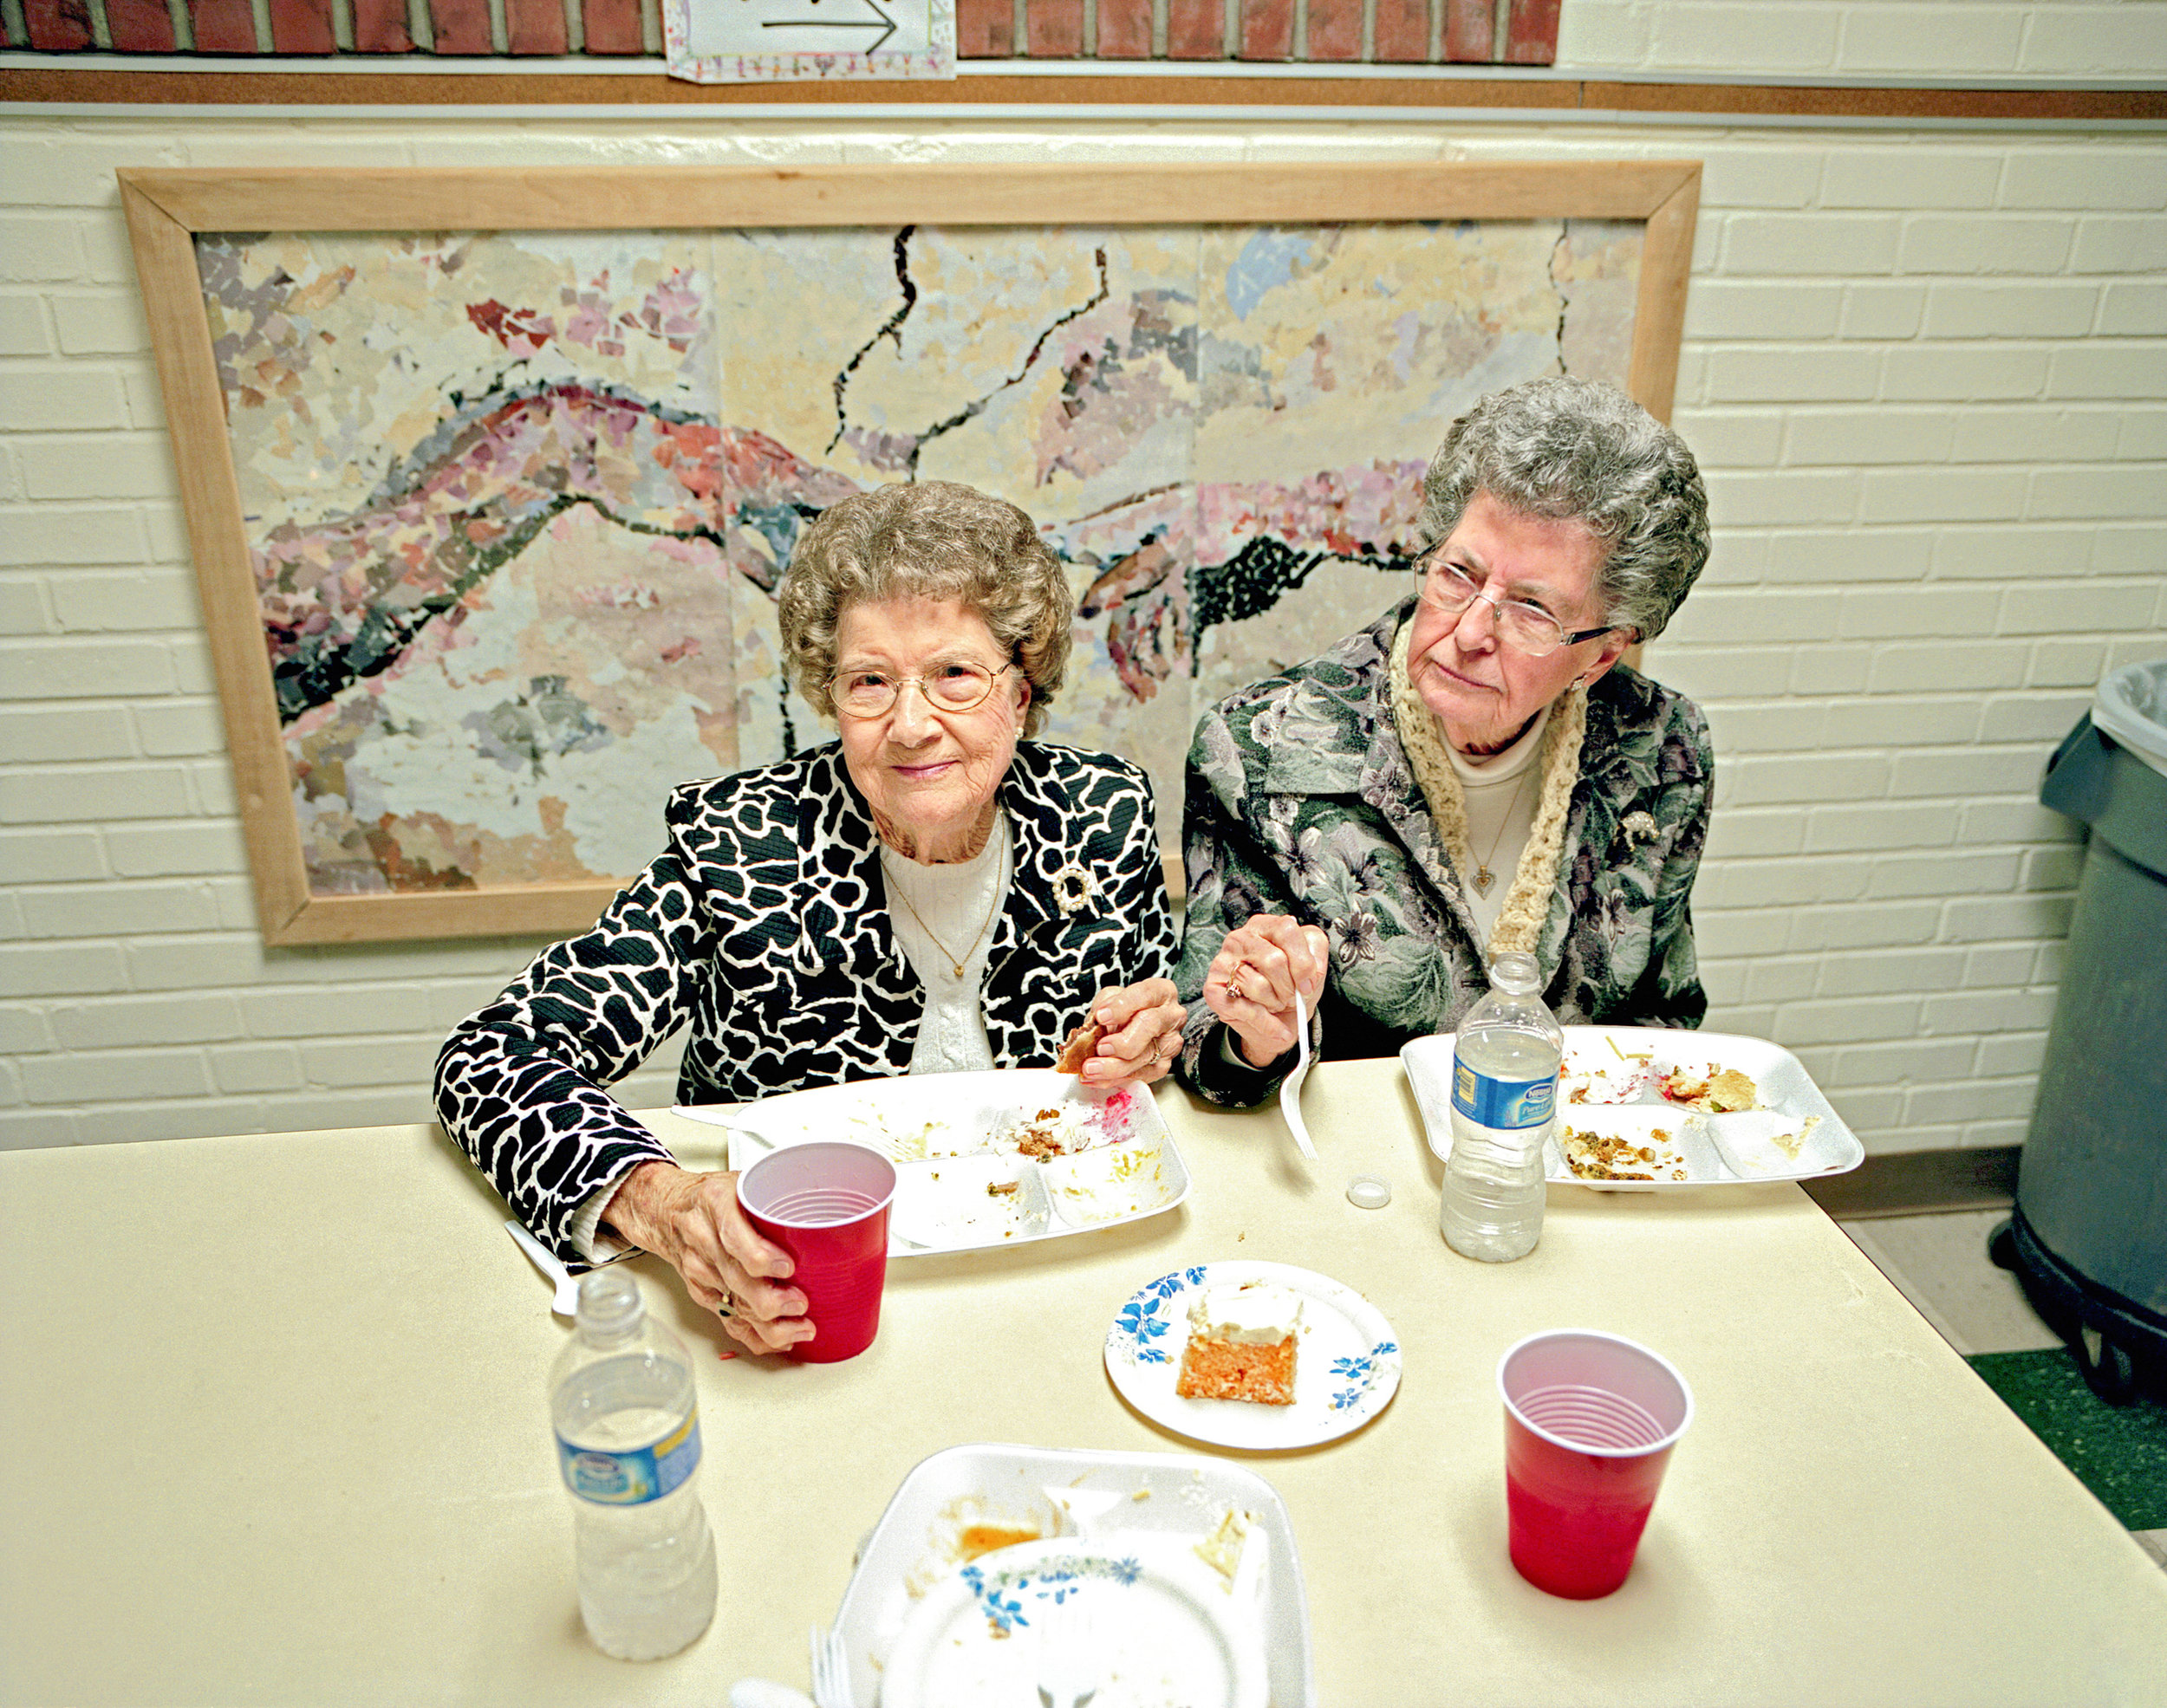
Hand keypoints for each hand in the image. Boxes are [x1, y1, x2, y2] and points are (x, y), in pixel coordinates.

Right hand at [601, 1160, 814, 1355]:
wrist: (666, 1211)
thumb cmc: (710, 1195)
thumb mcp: (741, 1181)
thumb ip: (775, 1197)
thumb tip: (825, 1212)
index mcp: (716, 1205)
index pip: (735, 1238)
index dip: (761, 1258)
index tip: (788, 1268)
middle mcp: (706, 1242)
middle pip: (738, 1282)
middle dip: (773, 1301)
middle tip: (801, 1303)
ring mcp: (703, 1272)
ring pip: (736, 1308)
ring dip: (772, 1325)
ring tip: (801, 1328)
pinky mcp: (704, 1295)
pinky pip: (730, 1322)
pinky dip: (757, 1336)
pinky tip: (780, 1340)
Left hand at [1072, 978, 1185, 1086]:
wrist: (1133, 1027)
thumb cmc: (1123, 1010)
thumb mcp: (1112, 999)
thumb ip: (1104, 1008)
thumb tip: (1093, 1028)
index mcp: (1161, 992)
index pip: (1145, 995)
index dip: (1122, 1006)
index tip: (1101, 1017)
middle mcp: (1171, 1016)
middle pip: (1150, 1025)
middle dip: (1122, 1040)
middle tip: (1100, 1047)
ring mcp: (1170, 1042)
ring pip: (1144, 1056)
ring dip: (1113, 1066)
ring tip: (1090, 1068)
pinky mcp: (1163, 1065)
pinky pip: (1139, 1076)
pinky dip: (1114, 1079)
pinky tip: (1096, 1078)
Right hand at [1202, 914, 1329, 1068]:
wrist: (1276, 1018)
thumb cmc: (1291, 986)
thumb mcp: (1313, 968)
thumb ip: (1317, 959)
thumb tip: (1310, 971)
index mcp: (1264, 926)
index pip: (1286, 930)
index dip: (1302, 961)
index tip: (1308, 984)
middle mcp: (1240, 938)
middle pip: (1274, 960)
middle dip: (1289, 987)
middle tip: (1291, 997)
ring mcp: (1222, 963)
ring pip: (1258, 985)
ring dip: (1275, 1003)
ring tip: (1275, 1004)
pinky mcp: (1212, 989)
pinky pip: (1244, 1009)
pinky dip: (1266, 1024)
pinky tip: (1275, 1029)